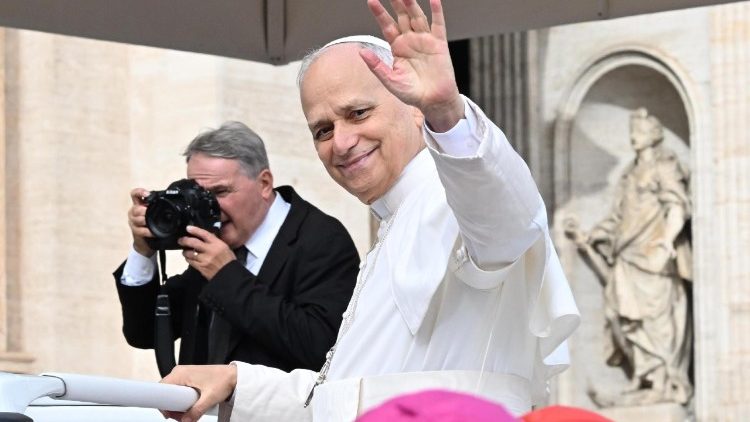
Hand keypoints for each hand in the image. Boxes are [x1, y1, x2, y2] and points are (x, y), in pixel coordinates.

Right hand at [128, 187, 154, 256]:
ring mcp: (133, 221)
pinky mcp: (135, 231)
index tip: (147, 194)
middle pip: (136, 208)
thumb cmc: (152, 224)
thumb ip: (157, 206)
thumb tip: (171, 199)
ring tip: (153, 223)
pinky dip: (148, 231)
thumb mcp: (154, 212)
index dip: (139, 192)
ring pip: (138, 219)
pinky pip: (141, 230)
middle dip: (144, 211)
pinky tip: (153, 232)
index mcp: (139, 204)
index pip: (135, 194)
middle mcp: (134, 211)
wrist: (146, 241)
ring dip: (146, 221)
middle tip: (150, 212)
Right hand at [160, 364, 236, 421]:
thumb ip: (196, 411)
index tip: (170, 414)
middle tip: (182, 417)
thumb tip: (186, 421)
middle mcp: (180, 372)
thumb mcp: (210, 398)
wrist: (235, 375)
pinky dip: (182, 401)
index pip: (161, 388)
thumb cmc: (224, 380)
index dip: (163, 403)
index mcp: (181, 373)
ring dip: (178, 406)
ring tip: (189, 414)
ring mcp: (184, 375)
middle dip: (172, 408)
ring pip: (172, 394)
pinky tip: (191, 407)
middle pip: (166, 393)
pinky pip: (179, 392)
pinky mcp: (189, 379)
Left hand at [179, 226, 235, 279]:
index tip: (188, 228)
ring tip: (185, 251)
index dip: (195, 230)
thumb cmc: (228, 260)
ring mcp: (204, 259)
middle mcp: (210, 250)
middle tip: (181, 240)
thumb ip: (215, 241)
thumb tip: (205, 236)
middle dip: (185, 240)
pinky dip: (188, 259)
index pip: (204, 234)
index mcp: (217, 244)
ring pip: (189, 253)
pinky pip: (190, 262)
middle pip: (193, 243)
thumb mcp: (225, 247)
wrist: (229, 274)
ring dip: (185, 251)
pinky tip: (189, 258)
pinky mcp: (201, 267)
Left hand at [363, 0, 463, 131]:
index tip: (371, 1)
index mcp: (397, 47)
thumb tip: (361, 52)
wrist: (432, 101)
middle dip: (396, 2)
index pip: (387, 25)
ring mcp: (425, 40)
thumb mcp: (390, 80)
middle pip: (402, 16)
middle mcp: (410, 40)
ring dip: (412, 4)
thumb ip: (377, 66)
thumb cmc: (411, 92)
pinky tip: (433, 0)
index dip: (380, 13)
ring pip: (417, 17)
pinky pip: (438, 25)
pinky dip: (437, 12)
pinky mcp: (439, 44)